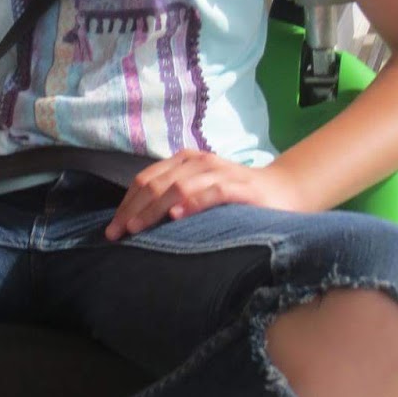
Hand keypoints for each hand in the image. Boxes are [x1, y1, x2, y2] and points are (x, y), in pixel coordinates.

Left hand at [104, 151, 302, 239]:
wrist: (285, 191)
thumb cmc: (236, 198)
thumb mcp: (199, 193)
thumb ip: (173, 200)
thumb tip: (136, 223)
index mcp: (184, 161)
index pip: (145, 180)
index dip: (126, 204)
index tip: (112, 230)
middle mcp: (199, 162)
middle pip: (156, 184)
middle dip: (133, 210)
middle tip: (117, 235)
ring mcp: (219, 172)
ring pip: (178, 187)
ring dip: (153, 209)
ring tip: (137, 229)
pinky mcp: (240, 186)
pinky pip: (212, 192)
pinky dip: (192, 203)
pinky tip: (176, 217)